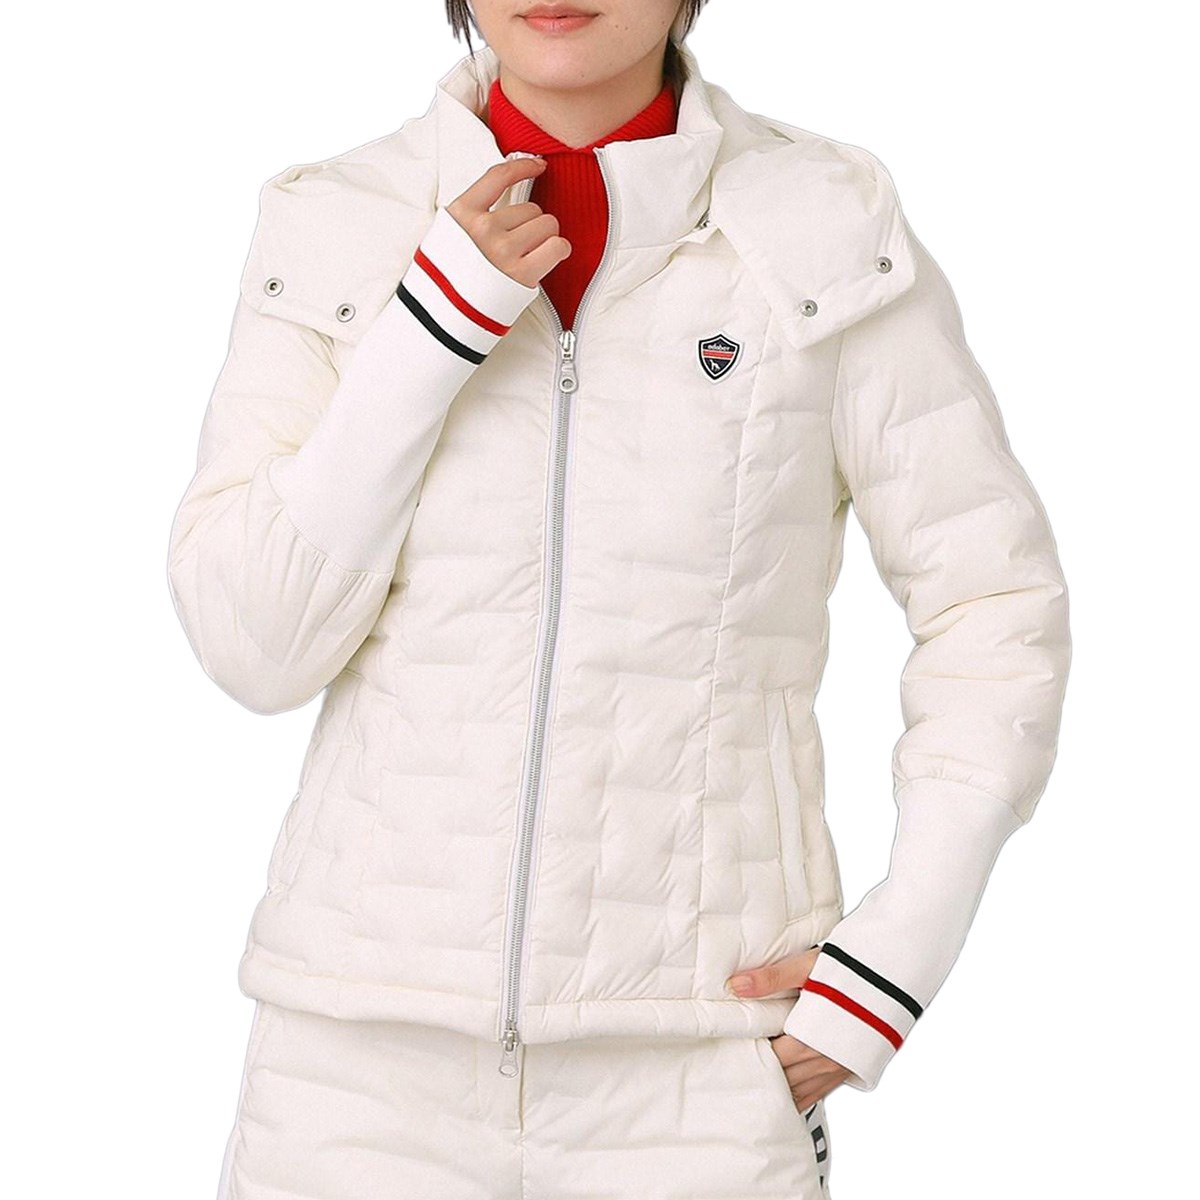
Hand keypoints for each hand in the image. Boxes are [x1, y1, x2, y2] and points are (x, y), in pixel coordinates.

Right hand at [447, 157, 571, 288]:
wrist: (443, 316)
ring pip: (547, 224)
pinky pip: (558, 247)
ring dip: (545, 238)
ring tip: (529, 255)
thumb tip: (509, 196)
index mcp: (461, 215)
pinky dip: (558, 250)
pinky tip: (548, 257)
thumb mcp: (447, 236)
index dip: (524, 166)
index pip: (498, 177)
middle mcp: (482, 229)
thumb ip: (473, 216)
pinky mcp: (522, 273)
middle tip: (521, 244)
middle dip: (531, 223)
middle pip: (531, 208)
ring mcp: (503, 250)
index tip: (538, 165)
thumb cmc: (449, 280)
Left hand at [727, 947, 852, 1109]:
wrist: (894, 971)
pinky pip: (821, 1091)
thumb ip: (772, 977)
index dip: (751, 1056)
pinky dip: (802, 1093)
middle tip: (740, 1069)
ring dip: (782, 1087)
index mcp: (811, 1039)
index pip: (771, 1059)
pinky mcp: (852, 1067)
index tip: (734, 1052)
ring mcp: (841, 1068)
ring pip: (802, 1091)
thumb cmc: (853, 967)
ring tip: (759, 1082)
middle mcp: (826, 1060)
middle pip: (784, 1079)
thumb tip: (736, 984)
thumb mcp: (808, 966)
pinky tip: (789, 1088)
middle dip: (763, 1074)